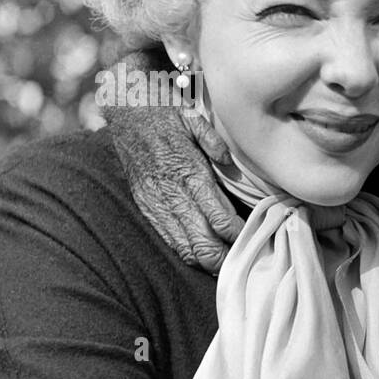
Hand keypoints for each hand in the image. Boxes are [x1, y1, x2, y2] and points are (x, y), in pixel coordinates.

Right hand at [104, 66, 241, 272]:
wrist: (124, 112)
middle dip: (224, 257)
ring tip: (226, 266)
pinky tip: (202, 257)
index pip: (219, 218)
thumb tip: (230, 161)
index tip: (254, 237)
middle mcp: (171, 193)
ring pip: (185, 247)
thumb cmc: (165, 113)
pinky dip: (186, 252)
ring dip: (207, 261)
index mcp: (188, 172)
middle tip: (243, 259)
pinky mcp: (145, 206)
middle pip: (203, 242)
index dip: (238, 235)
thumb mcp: (193, 118)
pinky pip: (168, 238)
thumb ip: (213, 141)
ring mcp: (156, 203)